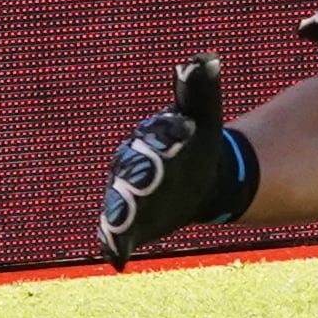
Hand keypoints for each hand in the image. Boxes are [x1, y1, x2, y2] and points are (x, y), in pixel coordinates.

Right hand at [95, 55, 237, 268]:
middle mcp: (132, 165)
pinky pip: (115, 232)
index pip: (157, 135)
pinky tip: (115, 258)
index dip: (168, 136)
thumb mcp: (203, 116)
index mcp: (150, 137)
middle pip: (134, 170)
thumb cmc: (196, 144)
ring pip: (119, 202)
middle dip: (140, 176)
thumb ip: (200, 89)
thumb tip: (205, 59)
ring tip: (119, 225)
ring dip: (120, 213)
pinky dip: (113, 244)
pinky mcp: (128, 222)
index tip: (183, 133)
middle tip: (147, 181)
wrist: (196, 177)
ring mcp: (127, 194)